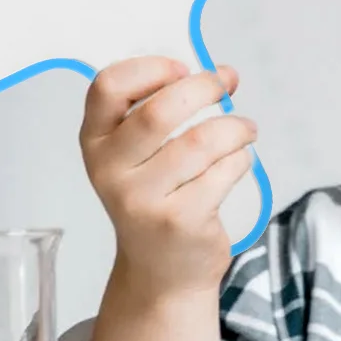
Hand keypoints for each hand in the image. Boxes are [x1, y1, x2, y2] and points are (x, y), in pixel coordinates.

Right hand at [80, 56, 257, 298]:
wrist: (161, 272)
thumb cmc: (154, 199)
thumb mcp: (136, 155)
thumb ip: (162, 110)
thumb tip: (223, 73)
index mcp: (95, 143)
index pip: (107, 87)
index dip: (150, 68)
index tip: (181, 68)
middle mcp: (110, 172)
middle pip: (158, 112)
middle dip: (203, 87)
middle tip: (225, 83)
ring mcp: (143, 201)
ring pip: (201, 142)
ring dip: (235, 127)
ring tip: (245, 129)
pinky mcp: (180, 221)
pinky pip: (223, 171)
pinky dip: (241, 159)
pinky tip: (239, 161)